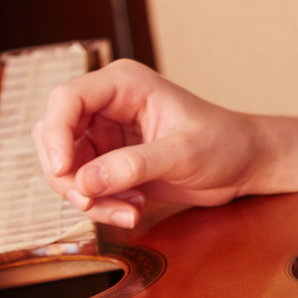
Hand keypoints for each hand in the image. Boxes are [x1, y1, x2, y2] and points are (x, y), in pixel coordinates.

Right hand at [33, 60, 264, 230]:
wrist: (244, 164)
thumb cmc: (224, 144)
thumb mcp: (183, 154)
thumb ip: (134, 166)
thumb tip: (85, 181)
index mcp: (124, 85)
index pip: (66, 99)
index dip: (55, 134)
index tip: (64, 170)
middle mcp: (107, 106)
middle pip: (54, 135)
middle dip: (66, 175)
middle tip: (91, 203)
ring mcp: (105, 135)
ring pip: (65, 167)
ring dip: (87, 197)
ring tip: (128, 212)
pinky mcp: (109, 163)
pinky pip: (83, 186)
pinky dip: (100, 205)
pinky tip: (133, 210)